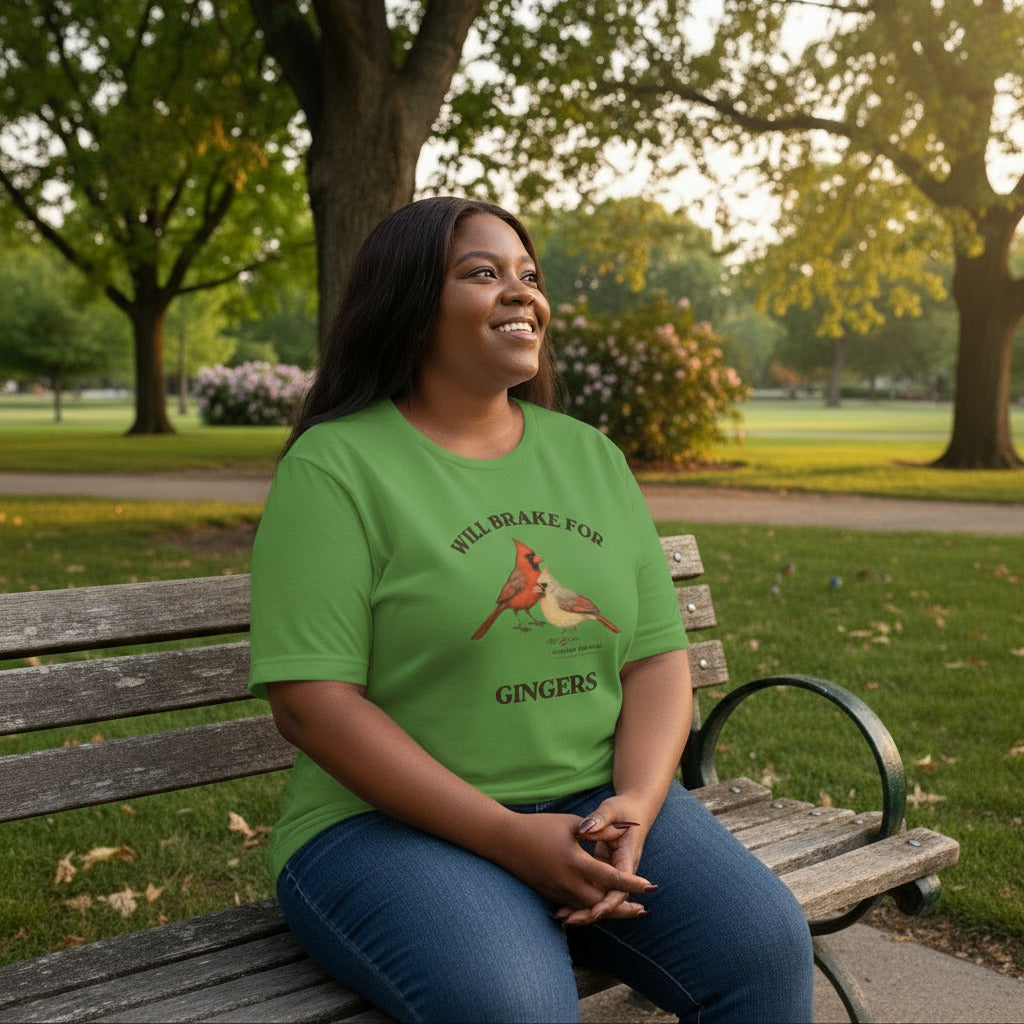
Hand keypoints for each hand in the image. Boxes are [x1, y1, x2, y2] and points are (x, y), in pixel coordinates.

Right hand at [492, 811, 655, 921]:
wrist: (506, 841)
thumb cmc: (541, 827)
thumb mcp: (572, 824)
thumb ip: (601, 830)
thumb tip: (627, 828)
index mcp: (576, 862)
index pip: (611, 877)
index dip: (632, 883)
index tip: (651, 887)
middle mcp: (568, 882)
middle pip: (603, 902)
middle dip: (624, 907)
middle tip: (644, 910)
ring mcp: (558, 892)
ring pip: (590, 908)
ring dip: (609, 912)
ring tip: (629, 914)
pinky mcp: (551, 895)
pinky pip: (576, 907)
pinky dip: (591, 909)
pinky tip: (601, 909)